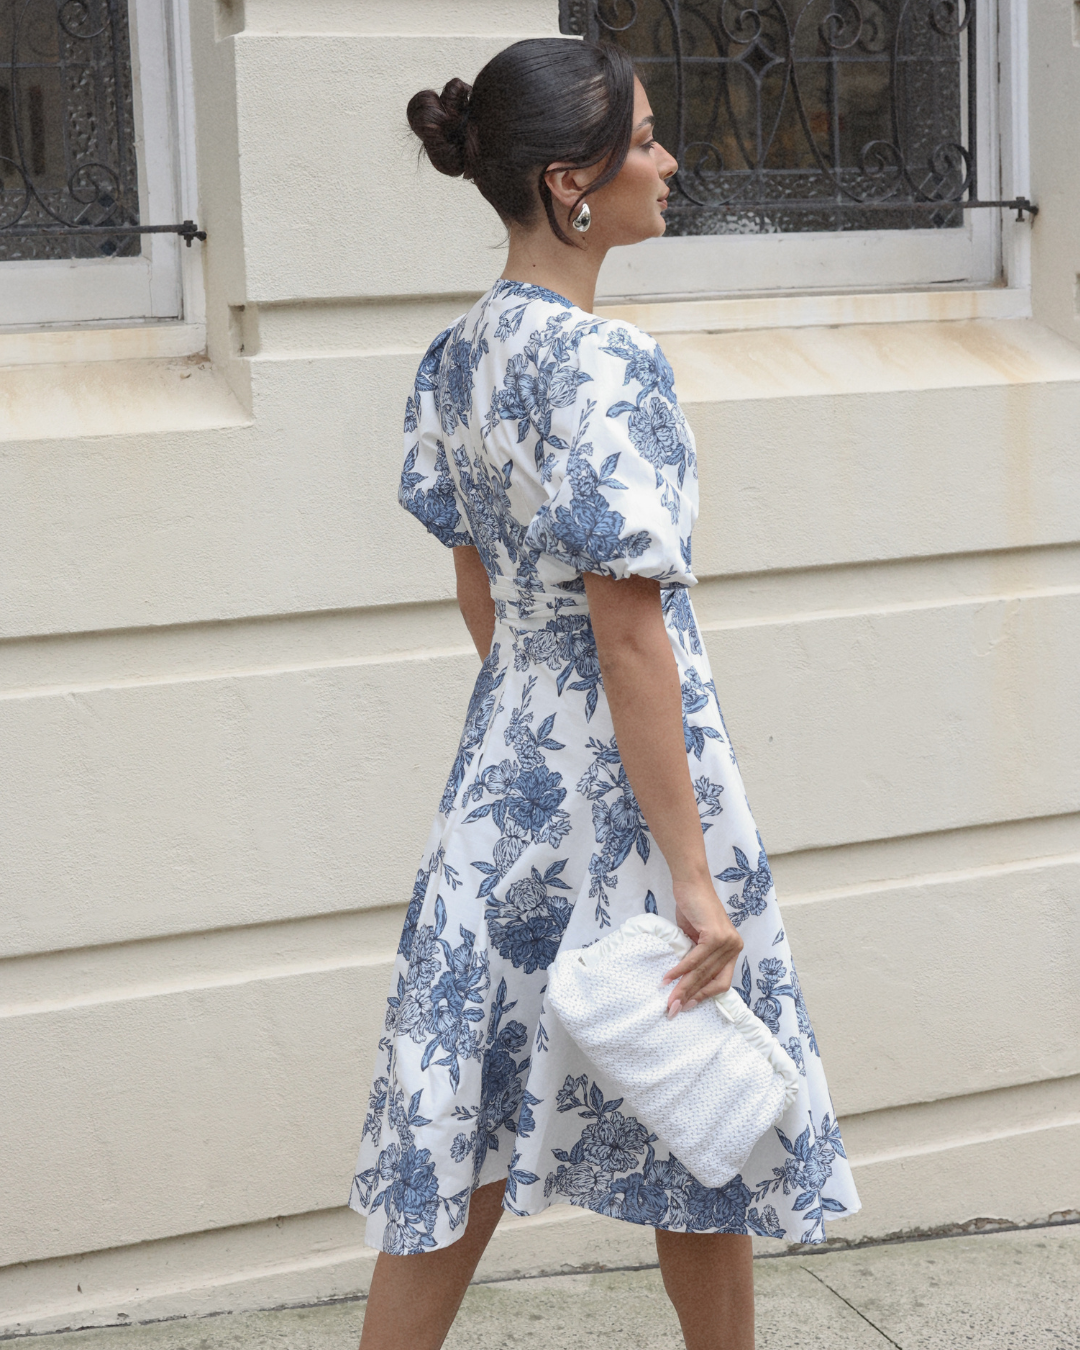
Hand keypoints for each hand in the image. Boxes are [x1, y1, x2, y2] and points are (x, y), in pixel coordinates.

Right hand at [663, 877, 743, 1015]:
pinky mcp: (716, 935)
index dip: (704, 995)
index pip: (721, 982)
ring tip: (669, 999)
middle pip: (710, 979)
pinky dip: (680, 970)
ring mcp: (727, 941)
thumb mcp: (697, 938)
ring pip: (702, 972)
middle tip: (673, 1009)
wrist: (691, 884)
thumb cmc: (693, 908)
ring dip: (683, 987)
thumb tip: (686, 980)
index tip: (687, 1005)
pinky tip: (668, 978)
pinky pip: (696, 959)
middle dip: (689, 996)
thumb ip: (697, 957)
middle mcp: (734, 947)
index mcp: (732, 950)